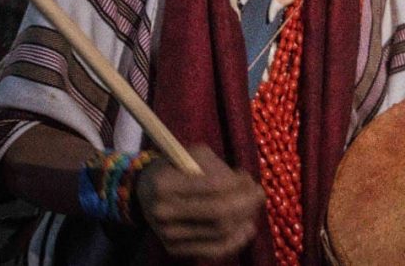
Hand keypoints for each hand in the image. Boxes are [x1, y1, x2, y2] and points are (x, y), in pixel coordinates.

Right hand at [136, 145, 264, 258]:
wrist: (144, 190)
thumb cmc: (175, 167)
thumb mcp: (194, 155)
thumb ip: (219, 168)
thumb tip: (246, 185)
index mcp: (166, 183)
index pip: (214, 186)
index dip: (239, 183)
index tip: (248, 178)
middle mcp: (164, 212)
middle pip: (219, 213)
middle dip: (248, 203)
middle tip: (260, 194)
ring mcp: (169, 235)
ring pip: (220, 232)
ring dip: (245, 219)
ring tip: (254, 208)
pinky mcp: (174, 249)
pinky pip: (213, 250)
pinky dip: (236, 241)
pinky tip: (247, 229)